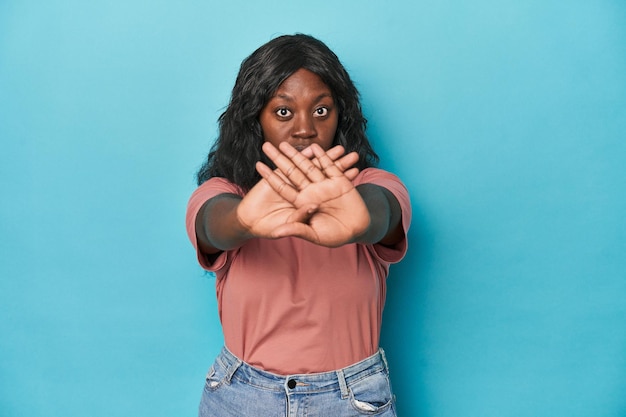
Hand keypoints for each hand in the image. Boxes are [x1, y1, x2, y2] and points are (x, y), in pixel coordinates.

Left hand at [255, 142, 370, 246]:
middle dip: (279, 158)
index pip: (282, 187)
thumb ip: (296, 229)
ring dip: (297, 154)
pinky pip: (329, 167)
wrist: (357, 230)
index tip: (258, 165)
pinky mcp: (340, 181)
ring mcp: (325, 185)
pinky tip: (315, 147)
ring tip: (285, 143)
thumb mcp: (314, 235)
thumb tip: (277, 232)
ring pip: (308, 166)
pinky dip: (323, 157)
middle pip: (291, 171)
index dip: (270, 177)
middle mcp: (311, 191)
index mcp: (302, 203)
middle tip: (266, 145)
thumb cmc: (335, 236)